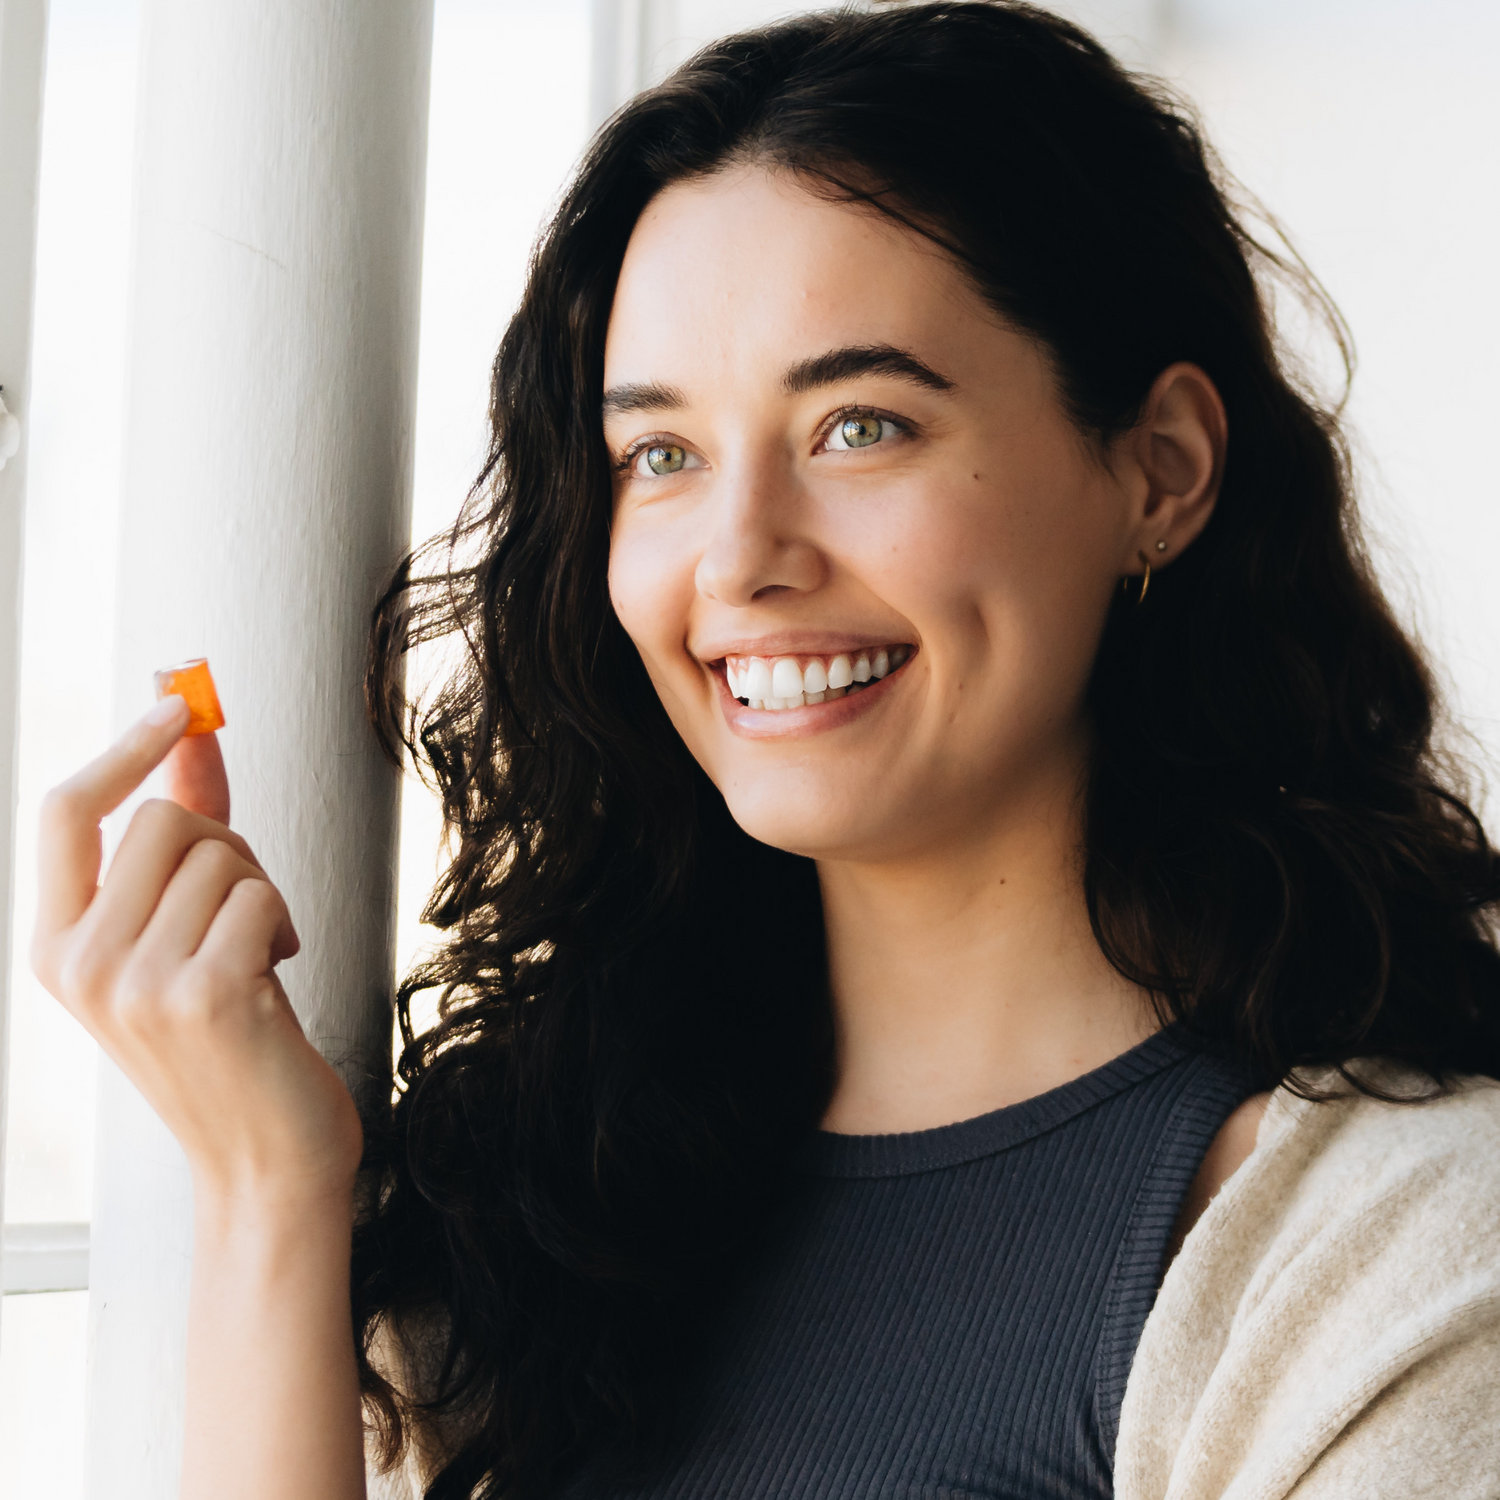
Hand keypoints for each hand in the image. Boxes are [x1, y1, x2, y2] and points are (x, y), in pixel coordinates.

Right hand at [30, 697, 363, 1208]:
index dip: (122, 748)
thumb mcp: (179, 937)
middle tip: (243, 912)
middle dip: (226, 846)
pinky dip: (282, 922)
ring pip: (217, 853)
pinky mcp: (200, 995)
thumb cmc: (228, 1040)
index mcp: (55, 946)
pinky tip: (273, 977)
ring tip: (256, 956)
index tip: (176, 708)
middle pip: (161, 818)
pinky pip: (257, 894)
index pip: (63, 811)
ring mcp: (133, 983)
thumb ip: (180, 835)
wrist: (265, 1157)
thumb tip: (192, 731)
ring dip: (262, 891)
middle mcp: (77, 965)